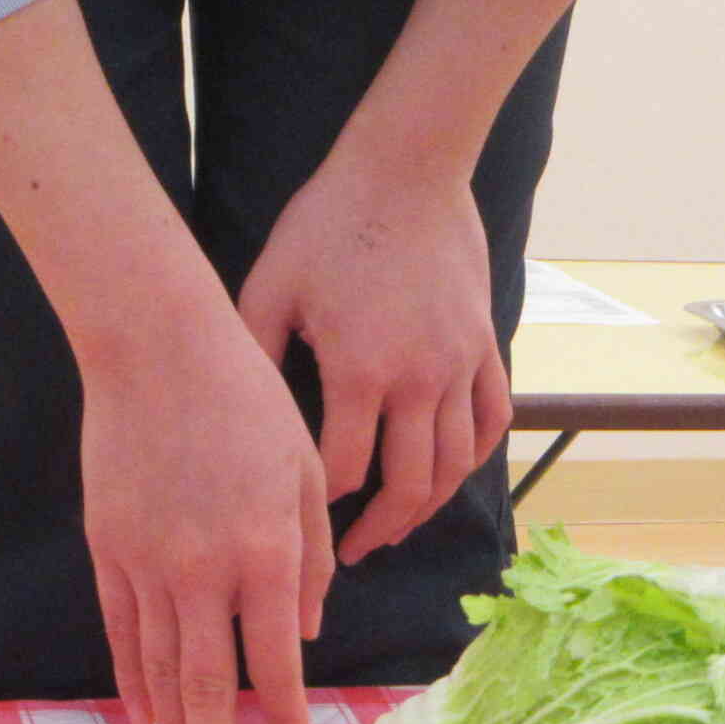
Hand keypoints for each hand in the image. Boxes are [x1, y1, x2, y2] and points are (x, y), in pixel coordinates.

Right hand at [82, 310, 331, 723]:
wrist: (155, 349)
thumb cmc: (247, 403)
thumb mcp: (304, 473)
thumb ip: (311, 559)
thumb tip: (305, 634)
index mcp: (264, 552)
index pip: (274, 659)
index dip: (282, 717)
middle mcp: (203, 570)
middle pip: (205, 687)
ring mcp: (147, 564)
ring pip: (156, 670)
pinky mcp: (108, 550)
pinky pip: (121, 633)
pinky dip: (132, 681)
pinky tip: (144, 720)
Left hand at [236, 151, 507, 566]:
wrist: (406, 168)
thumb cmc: (329, 223)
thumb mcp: (271, 285)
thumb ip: (254, 354)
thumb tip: (233, 419)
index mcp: (361, 370)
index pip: (344, 471)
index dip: (321, 509)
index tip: (300, 520)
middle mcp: (420, 378)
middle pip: (409, 486)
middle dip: (378, 529)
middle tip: (351, 554)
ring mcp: (461, 364)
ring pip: (456, 464)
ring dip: (427, 506)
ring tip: (397, 525)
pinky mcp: (486, 345)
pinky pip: (491, 421)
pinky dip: (473, 458)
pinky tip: (447, 474)